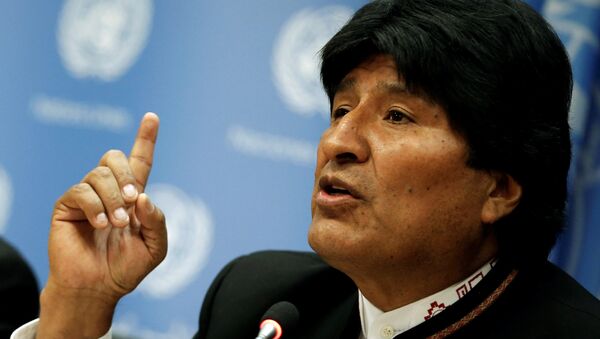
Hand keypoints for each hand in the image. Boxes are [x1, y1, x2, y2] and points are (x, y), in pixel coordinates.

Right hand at [38, 113, 166, 337]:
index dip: (145, 139)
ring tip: (116, 225)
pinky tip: (99, 225)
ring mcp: (87, 196)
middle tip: (133, 201)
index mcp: (132, 196)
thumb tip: (143, 196)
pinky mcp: (67, 206)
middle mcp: (109, 191)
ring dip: (113, 199)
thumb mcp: (156, 246)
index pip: (139, 161)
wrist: (98, 288)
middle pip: (115, 157)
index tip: (152, 117)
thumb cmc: (126, 267)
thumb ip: (157, 220)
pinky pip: (81, 191)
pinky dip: (95, 207)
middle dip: (126, 175)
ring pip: (99, 174)